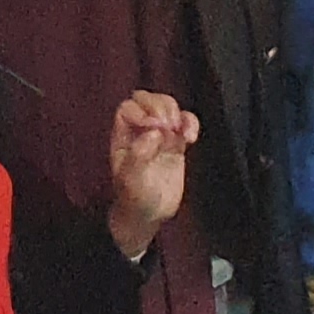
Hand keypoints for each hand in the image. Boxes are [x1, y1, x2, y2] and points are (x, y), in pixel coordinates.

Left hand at [107, 91, 198, 257]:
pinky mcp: (176, 142)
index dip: (141, 111)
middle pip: (147, 99)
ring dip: (176, 112)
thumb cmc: (134, 199)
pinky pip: (185, 121)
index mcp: (122, 136)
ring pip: (167, 105)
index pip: (128, 108)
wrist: (150, 214)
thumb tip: (152, 133)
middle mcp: (139, 131)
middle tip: (167, 127)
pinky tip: (190, 138)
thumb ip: (138, 156)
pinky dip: (190, 123)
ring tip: (179, 133)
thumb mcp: (131, 181)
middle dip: (159, 107)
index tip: (152, 127)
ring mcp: (159, 134)